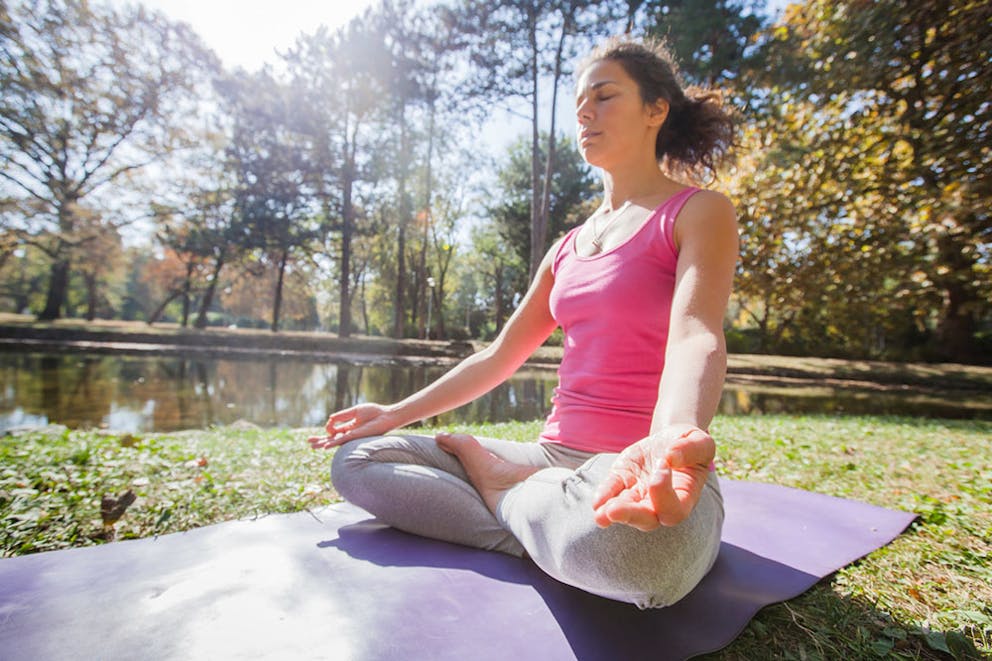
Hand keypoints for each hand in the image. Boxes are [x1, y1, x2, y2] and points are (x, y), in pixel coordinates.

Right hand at [307, 403, 397, 449]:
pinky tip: (325, 446)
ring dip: (323, 444)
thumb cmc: (373, 413)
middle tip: (309, 442)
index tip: (330, 421)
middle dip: (320, 440)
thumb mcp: (354, 412)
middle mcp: (349, 433)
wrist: (386, 416)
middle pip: (331, 439)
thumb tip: (329, 419)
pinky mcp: (355, 436)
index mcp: (349, 427)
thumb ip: (341, 416)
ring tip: (312, 446)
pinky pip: (341, 440)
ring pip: (334, 442)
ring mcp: (351, 436)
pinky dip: (332, 443)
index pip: (333, 430)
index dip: (328, 426)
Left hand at [592, 425, 714, 530]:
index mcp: (684, 497)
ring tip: (600, 514)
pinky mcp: (622, 481)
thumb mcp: (700, 442)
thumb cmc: (691, 445)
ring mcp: (638, 494)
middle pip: (646, 519)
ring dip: (612, 512)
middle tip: (614, 511)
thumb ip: (691, 449)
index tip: (663, 465)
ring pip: (625, 510)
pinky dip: (603, 495)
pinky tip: (597, 501)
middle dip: (629, 515)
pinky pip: (611, 491)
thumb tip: (670, 458)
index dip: (664, 493)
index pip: (673, 510)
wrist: (672, 440)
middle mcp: (659, 503)